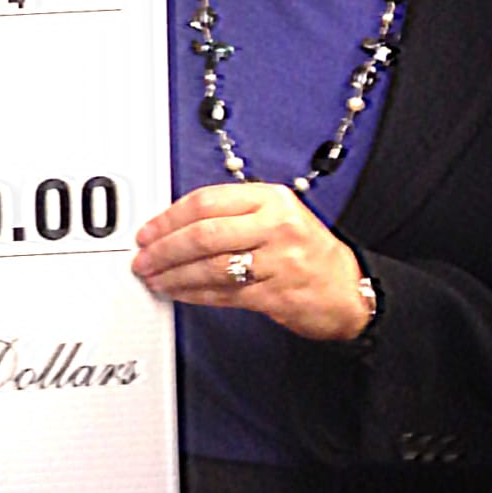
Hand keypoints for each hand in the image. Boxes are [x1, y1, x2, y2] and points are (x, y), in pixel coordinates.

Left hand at [132, 184, 367, 340]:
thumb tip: (172, 224)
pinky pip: (223, 293)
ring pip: (210, 265)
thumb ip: (231, 214)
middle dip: (164, 248)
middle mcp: (276, 226)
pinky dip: (194, 293)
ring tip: (154, 277)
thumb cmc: (306, 251)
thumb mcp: (276, 216)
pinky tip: (178, 292)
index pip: (206, 201)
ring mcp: (279, 261)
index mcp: (271, 199)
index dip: (168, 218)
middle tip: (143, 257)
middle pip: (203, 234)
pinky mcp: (277, 293)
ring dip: (174, 274)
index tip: (148, 231)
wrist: (348, 290)